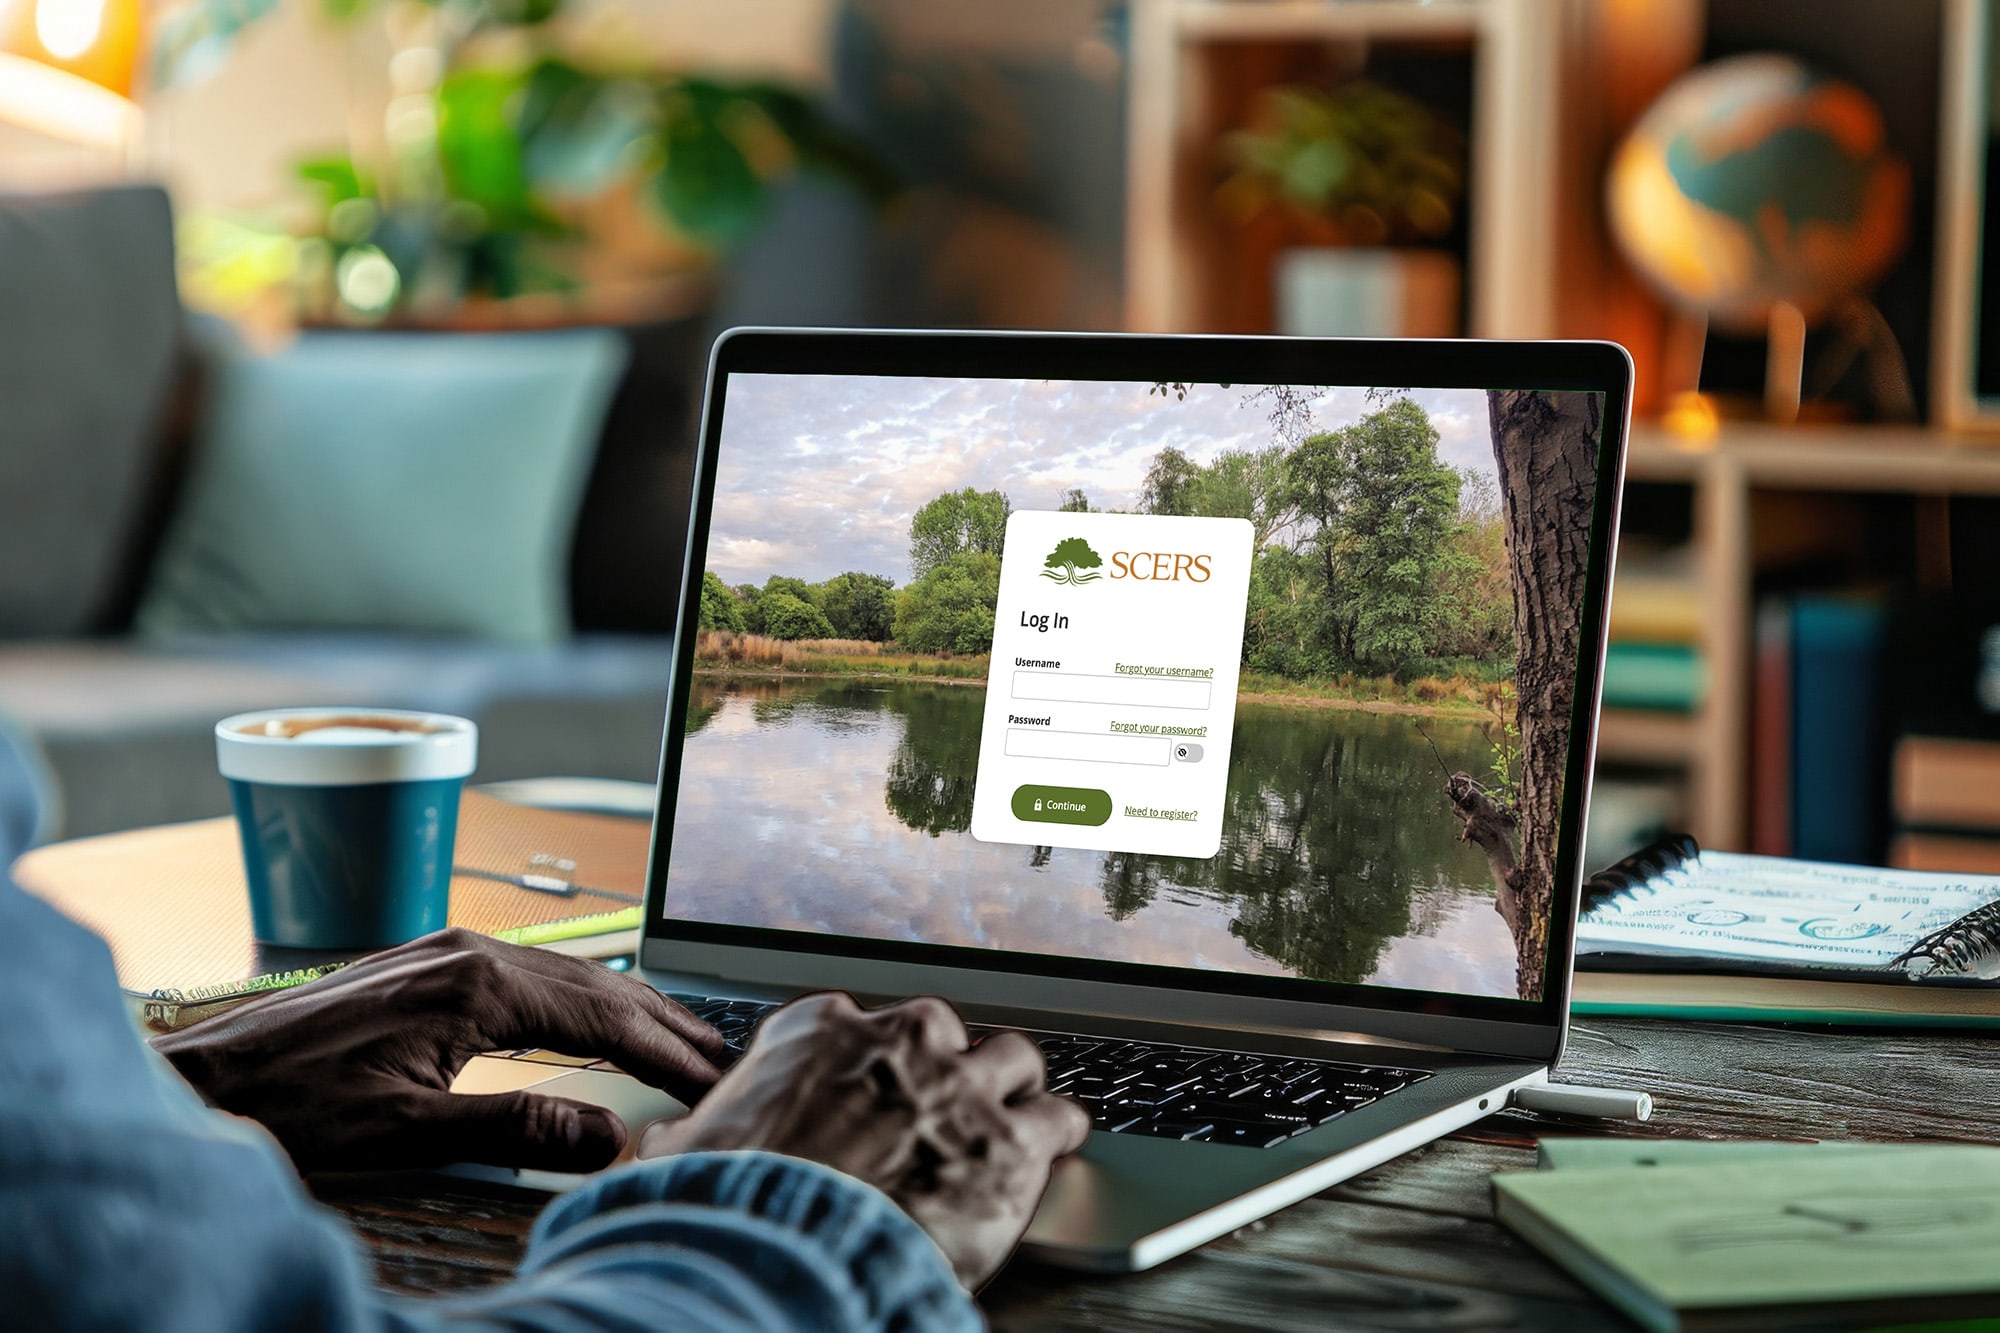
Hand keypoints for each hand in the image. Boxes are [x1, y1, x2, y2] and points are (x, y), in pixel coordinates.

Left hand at [153, 928, 726, 1173]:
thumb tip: (611, 1135)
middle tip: (725, 1060)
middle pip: (598, 986)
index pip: (604, 1019)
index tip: (716, 1085)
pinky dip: (581, 999)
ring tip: (679, 1038)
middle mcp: (471, 950)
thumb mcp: (406, 1134)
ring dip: (629, 1008)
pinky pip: (532, 973)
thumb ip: (516, 1130)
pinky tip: (593, 1016)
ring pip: (567, 974)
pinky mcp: (429, 962)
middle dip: (666, 1024)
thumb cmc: (290, 1109)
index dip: (668, 1054)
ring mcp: (449, 949)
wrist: (200, 1077)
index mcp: (477, 985)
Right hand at [639, 992, 1089, 1287]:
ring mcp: (960, 1085)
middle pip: (944, 1030)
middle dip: (945, 1065)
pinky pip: (1059, 1116)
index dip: (873, 1059)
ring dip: (1012, 1088)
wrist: (782, 1257)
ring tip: (1016, 1113)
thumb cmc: (730, 1206)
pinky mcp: (1012, 1140)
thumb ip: (690, 1134)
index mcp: (818, 1031)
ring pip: (1013, 1058)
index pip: (859, 1021)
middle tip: (943, 1103)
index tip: (877, 1080)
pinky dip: (1060, 1131)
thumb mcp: (685, 1156)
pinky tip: (1060, 1143)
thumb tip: (664, 1143)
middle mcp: (897, 1041)